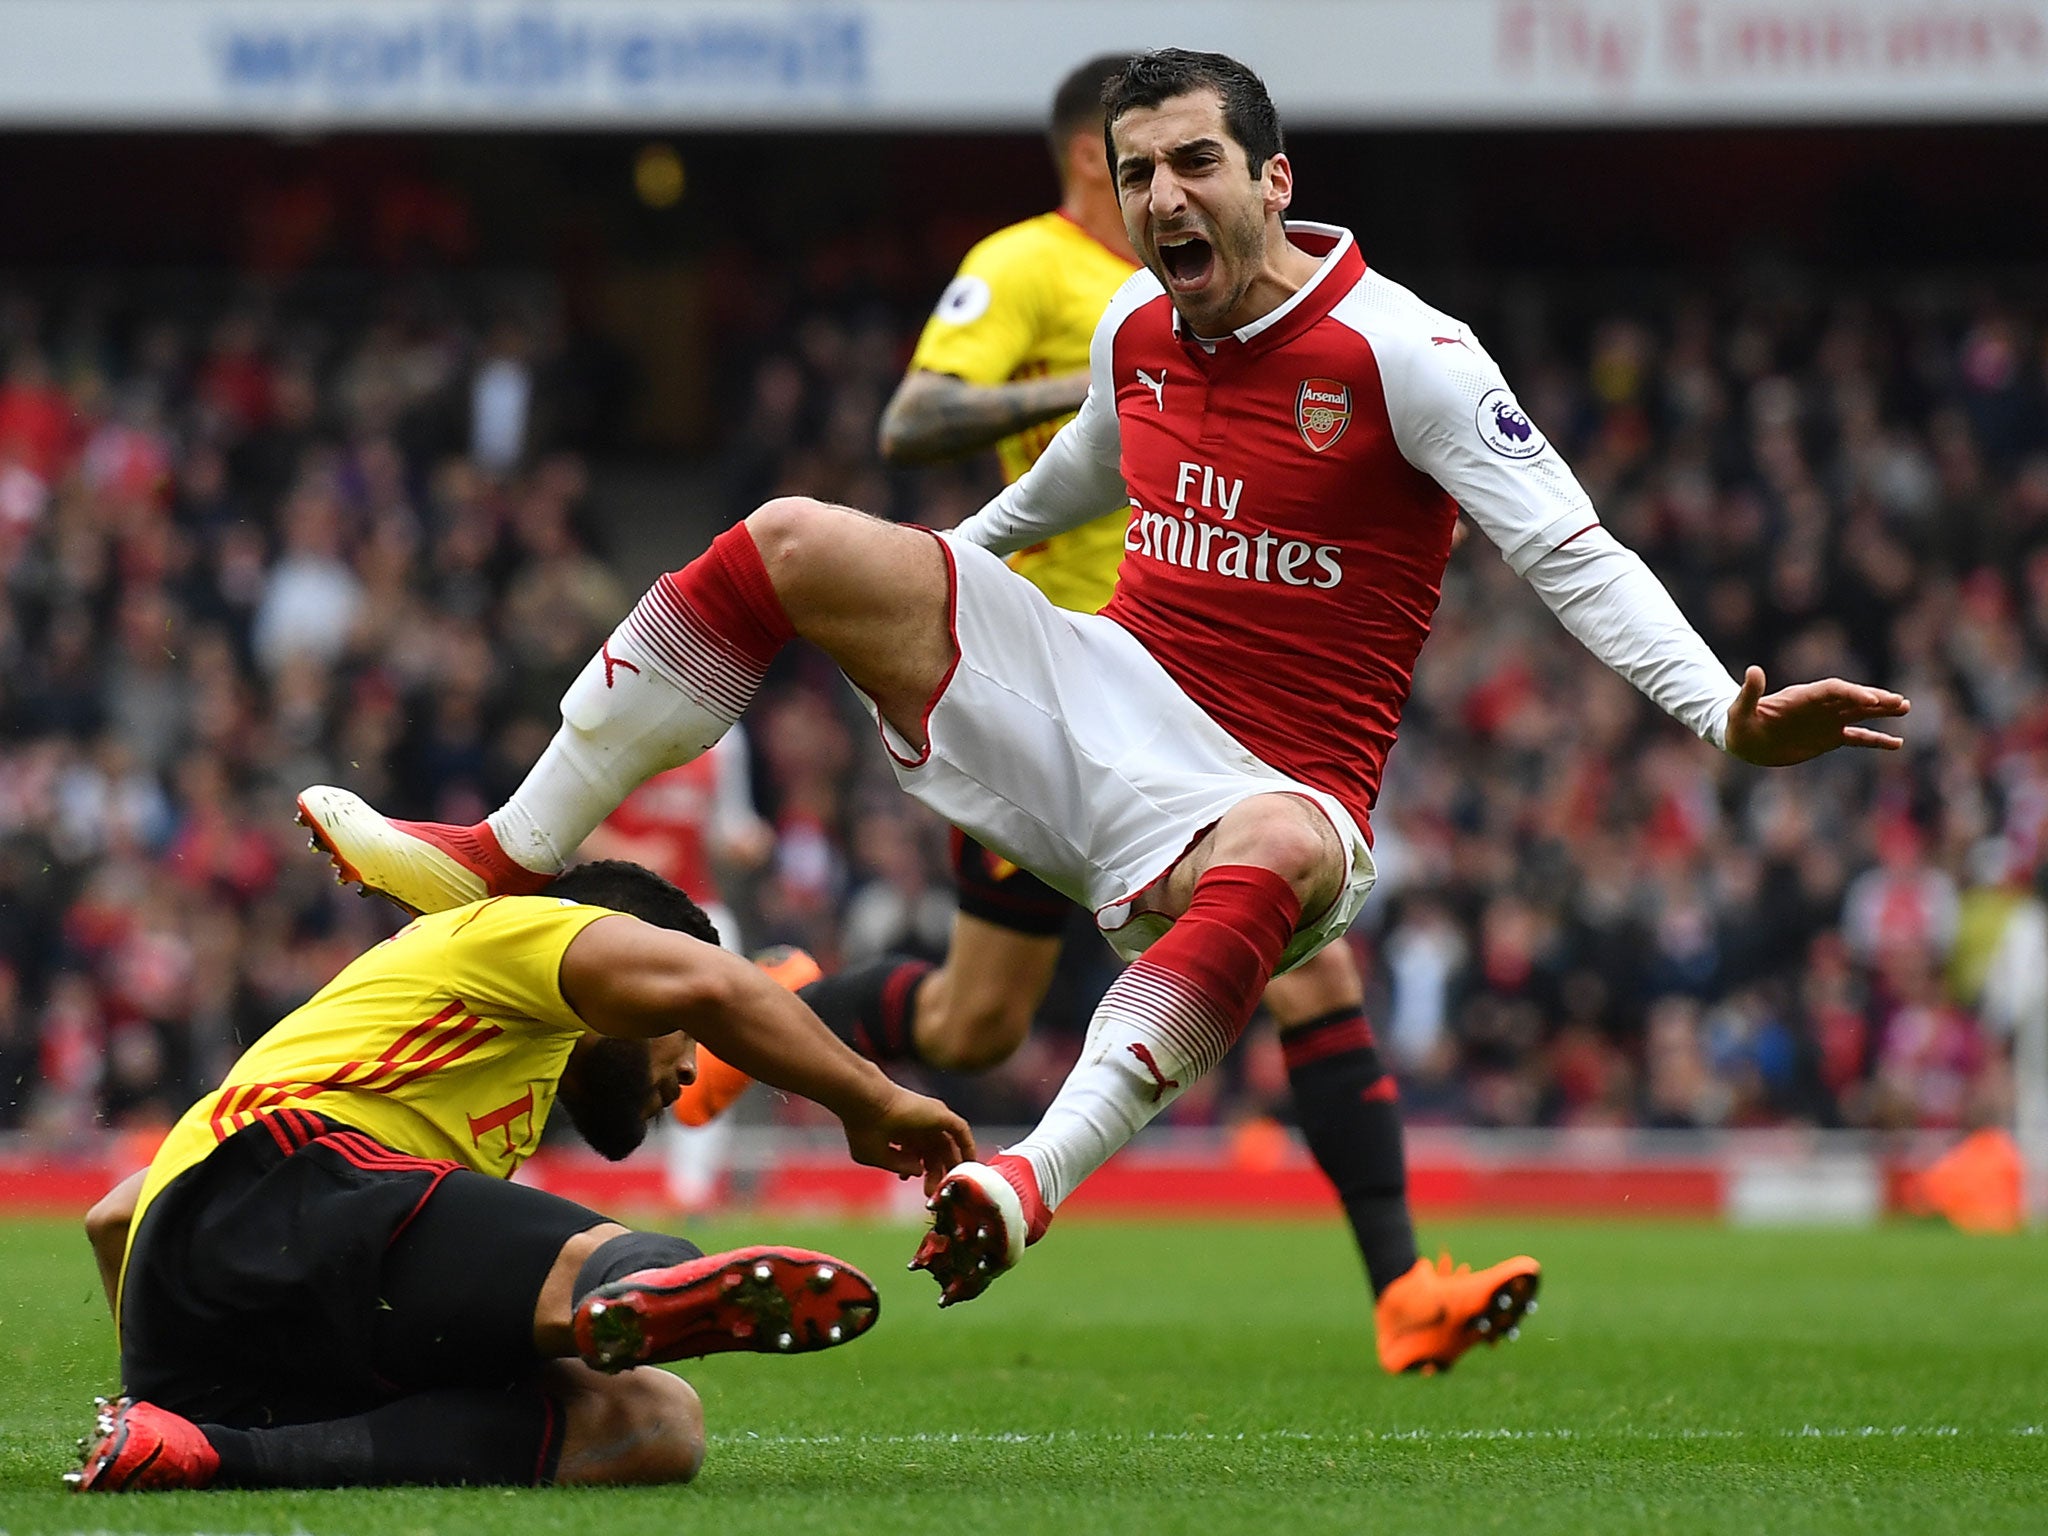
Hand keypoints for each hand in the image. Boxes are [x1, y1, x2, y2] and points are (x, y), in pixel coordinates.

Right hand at [839, 1085, 975, 1196]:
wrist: (866, 1104)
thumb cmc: (862, 1127)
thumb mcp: (876, 1155)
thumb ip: (898, 1165)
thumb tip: (918, 1171)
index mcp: (900, 1130)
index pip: (915, 1152)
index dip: (916, 1170)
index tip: (914, 1185)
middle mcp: (916, 1123)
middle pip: (933, 1152)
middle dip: (933, 1174)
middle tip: (932, 1193)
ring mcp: (930, 1118)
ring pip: (947, 1146)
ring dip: (949, 1167)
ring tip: (947, 1187)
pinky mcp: (941, 1114)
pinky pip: (961, 1132)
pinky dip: (967, 1147)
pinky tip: (969, 1165)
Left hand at [1723, 665, 1909, 765]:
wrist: (1743, 740)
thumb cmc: (1739, 724)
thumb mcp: (1740, 710)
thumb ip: (1749, 693)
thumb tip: (1753, 670)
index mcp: (1801, 697)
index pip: (1832, 691)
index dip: (1852, 693)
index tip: (1871, 701)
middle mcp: (1818, 706)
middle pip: (1852, 698)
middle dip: (1875, 700)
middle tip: (1900, 702)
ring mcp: (1825, 721)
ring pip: (1859, 713)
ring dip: (1882, 711)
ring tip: (1905, 707)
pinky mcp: (1828, 738)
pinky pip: (1857, 737)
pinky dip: (1876, 739)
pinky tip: (1897, 742)